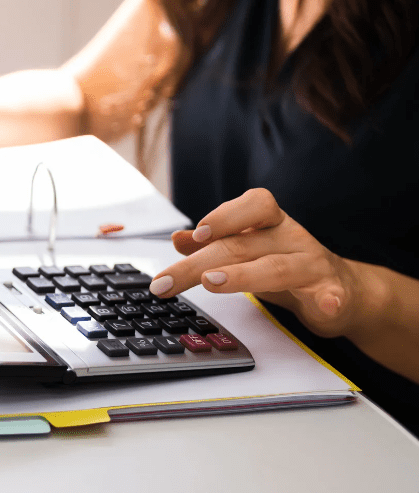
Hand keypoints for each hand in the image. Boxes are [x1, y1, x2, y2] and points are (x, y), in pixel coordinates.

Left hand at [148, 188, 365, 337]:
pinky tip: (325, 305)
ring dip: (244, 275)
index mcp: (269, 223)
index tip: (197, 234)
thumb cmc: (286, 264)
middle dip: (199, 264)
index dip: (224, 216)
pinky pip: (331, 294)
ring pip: (277, 267)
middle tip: (167, 281)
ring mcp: (311, 264)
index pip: (252, 205)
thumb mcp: (248, 251)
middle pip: (242, 245)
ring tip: (213, 282)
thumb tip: (177, 239)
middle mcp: (290, 237)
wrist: (343, 290)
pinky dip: (329, 299)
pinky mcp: (331, 292)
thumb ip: (214, 245)